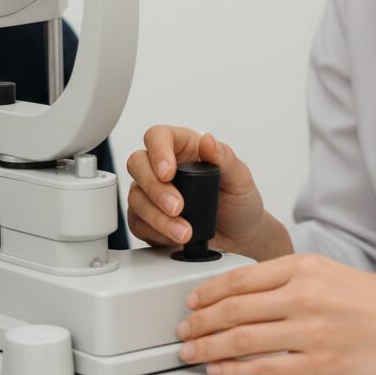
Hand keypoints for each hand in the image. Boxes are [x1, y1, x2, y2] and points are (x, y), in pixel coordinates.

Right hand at [125, 126, 267, 256]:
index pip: (158, 136)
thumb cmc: (239, 200)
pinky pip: (138, 223)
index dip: (157, 151)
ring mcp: (152, 193)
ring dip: (156, 216)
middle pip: (137, 164)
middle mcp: (163, 167)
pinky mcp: (148, 220)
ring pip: (135, 197)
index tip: (168, 172)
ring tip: (184, 231)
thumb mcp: (240, 178)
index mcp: (184, 147)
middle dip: (154, 188)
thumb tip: (208, 141)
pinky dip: (156, 232)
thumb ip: (225, 158)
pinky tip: (175, 238)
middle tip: (177, 207)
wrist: (240, 237)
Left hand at [175, 253, 375, 374]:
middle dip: (201, 320)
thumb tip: (249, 290)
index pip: (242, 277)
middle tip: (182, 329)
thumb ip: (292, 278)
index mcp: (305, 266)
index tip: (192, 300)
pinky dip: (237, 372)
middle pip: (235, 308)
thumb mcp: (332, 272)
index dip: (209, 291)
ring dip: (210, 346)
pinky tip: (222, 372)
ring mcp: (312, 332)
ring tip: (191, 351)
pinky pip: (267, 370)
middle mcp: (305, 295)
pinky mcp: (321, 367)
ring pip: (244, 338)